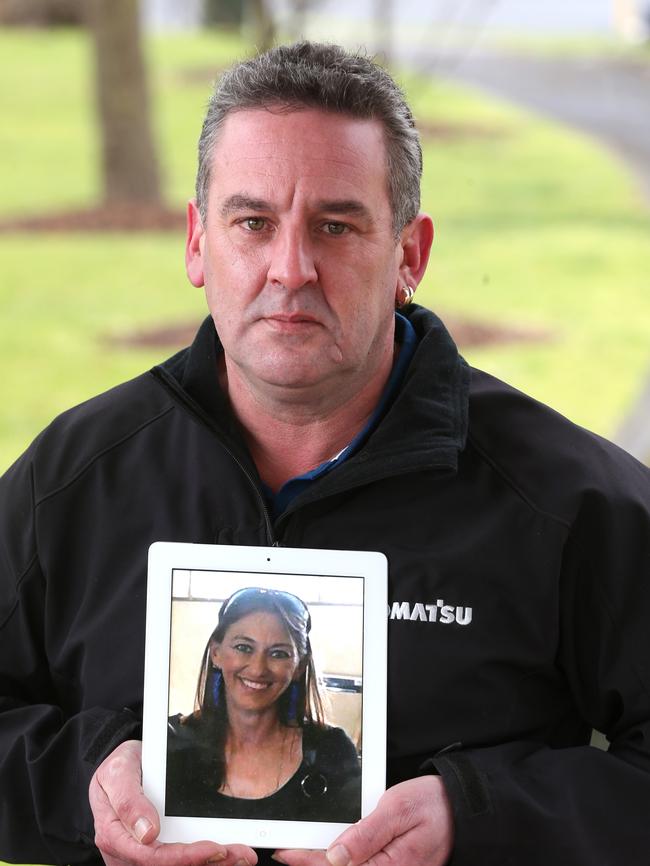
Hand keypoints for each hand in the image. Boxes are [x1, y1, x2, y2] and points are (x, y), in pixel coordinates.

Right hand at [89, 739, 256, 865]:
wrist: (120, 767)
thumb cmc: (118, 769)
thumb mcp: (117, 772)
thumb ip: (128, 802)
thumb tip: (147, 834)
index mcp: (115, 836)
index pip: (153, 857)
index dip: (185, 857)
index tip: (216, 848)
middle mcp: (128, 852)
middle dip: (208, 863)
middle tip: (241, 854)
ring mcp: (141, 855)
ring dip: (211, 864)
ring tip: (241, 856)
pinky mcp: (155, 852)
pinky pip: (178, 860)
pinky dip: (204, 859)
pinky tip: (226, 854)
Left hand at [273, 776, 453, 865]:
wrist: (461, 807)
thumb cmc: (432, 804)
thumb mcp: (397, 809)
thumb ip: (366, 835)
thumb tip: (335, 857)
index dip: (309, 861)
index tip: (286, 853)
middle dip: (313, 865)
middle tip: (287, 853)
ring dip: (326, 865)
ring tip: (302, 854)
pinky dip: (345, 863)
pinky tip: (331, 857)